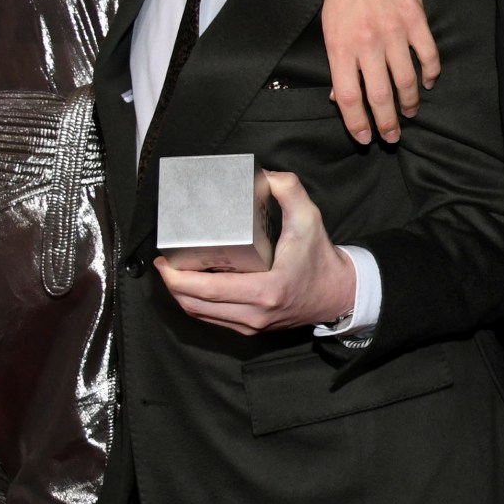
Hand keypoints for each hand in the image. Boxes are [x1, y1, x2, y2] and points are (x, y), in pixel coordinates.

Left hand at [155, 170, 358, 335]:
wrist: (339, 293)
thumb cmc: (321, 259)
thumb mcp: (310, 219)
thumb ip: (290, 191)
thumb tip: (266, 175)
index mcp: (266, 291)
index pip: (208, 290)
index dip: (178, 277)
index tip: (165, 260)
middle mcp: (255, 314)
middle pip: (195, 305)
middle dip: (171, 284)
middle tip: (164, 263)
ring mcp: (251, 325)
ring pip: (200, 315)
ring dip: (181, 295)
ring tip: (173, 272)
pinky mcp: (250, 328)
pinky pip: (213, 318)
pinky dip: (197, 303)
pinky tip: (192, 286)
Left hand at [322, 0, 438, 143]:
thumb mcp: (329, 26)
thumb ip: (338, 62)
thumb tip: (341, 96)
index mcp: (340, 46)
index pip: (348, 98)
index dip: (357, 124)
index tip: (364, 138)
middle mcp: (367, 43)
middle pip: (379, 96)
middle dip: (387, 123)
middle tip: (392, 137)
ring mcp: (393, 31)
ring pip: (406, 80)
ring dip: (409, 102)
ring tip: (410, 112)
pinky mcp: (415, 18)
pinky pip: (427, 55)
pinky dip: (430, 73)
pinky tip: (427, 82)